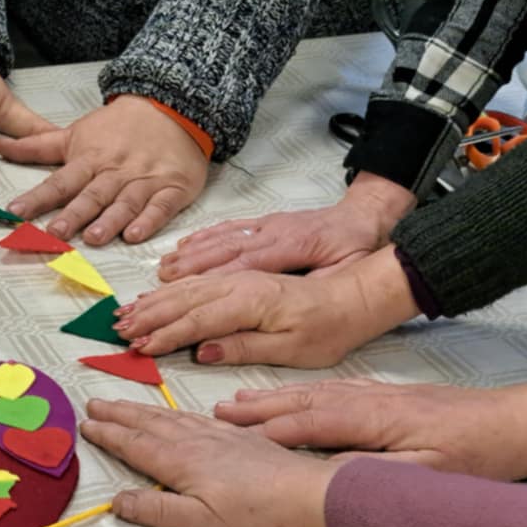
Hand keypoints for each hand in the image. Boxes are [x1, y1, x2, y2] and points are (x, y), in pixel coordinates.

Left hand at [2, 97, 208, 245]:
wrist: (172, 106)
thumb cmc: (121, 126)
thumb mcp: (76, 133)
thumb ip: (38, 146)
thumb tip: (1, 147)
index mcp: (90, 159)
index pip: (59, 181)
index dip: (37, 197)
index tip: (16, 211)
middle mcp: (115, 172)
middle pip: (92, 195)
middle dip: (73, 215)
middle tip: (55, 232)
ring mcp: (144, 181)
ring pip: (125, 203)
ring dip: (110, 221)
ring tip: (93, 237)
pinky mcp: (172, 188)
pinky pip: (161, 207)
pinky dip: (149, 221)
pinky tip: (136, 234)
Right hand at [80, 399, 336, 526]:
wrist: (307, 493)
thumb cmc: (257, 515)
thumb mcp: (202, 522)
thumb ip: (158, 509)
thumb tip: (117, 502)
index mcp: (182, 462)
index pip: (135, 445)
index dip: (109, 435)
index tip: (85, 425)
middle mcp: (196, 442)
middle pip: (148, 424)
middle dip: (118, 414)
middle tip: (92, 403)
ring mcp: (218, 436)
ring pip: (169, 416)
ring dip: (140, 409)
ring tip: (121, 404)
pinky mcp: (238, 436)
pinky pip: (194, 416)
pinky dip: (173, 411)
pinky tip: (173, 413)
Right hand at [112, 246, 417, 367]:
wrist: (363, 289)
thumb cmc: (334, 324)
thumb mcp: (295, 349)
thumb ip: (244, 346)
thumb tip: (201, 350)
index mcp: (254, 300)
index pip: (198, 317)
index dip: (165, 332)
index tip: (138, 345)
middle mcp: (245, 278)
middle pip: (188, 294)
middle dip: (151, 310)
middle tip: (120, 326)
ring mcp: (248, 266)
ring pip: (195, 275)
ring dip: (161, 291)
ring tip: (133, 305)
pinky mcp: (253, 262)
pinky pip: (211, 257)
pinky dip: (186, 263)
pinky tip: (169, 267)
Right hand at [160, 173, 414, 280]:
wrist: (366, 218)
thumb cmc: (356, 250)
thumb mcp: (346, 275)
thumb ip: (314, 289)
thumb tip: (279, 309)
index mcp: (292, 249)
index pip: (243, 270)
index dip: (211, 286)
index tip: (186, 302)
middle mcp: (273, 233)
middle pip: (221, 254)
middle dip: (187, 273)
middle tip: (160, 288)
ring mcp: (266, 226)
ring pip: (220, 240)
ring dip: (189, 256)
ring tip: (162, 271)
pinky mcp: (264, 223)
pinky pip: (228, 229)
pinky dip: (203, 238)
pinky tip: (185, 246)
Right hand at [216, 379, 526, 480]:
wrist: (518, 423)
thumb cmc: (478, 454)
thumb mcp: (430, 474)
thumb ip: (378, 474)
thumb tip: (331, 477)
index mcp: (376, 419)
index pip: (311, 423)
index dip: (269, 430)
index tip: (230, 436)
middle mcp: (370, 399)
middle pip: (302, 401)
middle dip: (257, 408)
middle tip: (217, 414)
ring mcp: (377, 394)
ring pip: (313, 393)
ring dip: (272, 398)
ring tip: (237, 402)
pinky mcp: (386, 396)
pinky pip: (330, 391)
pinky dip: (300, 393)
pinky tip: (287, 397)